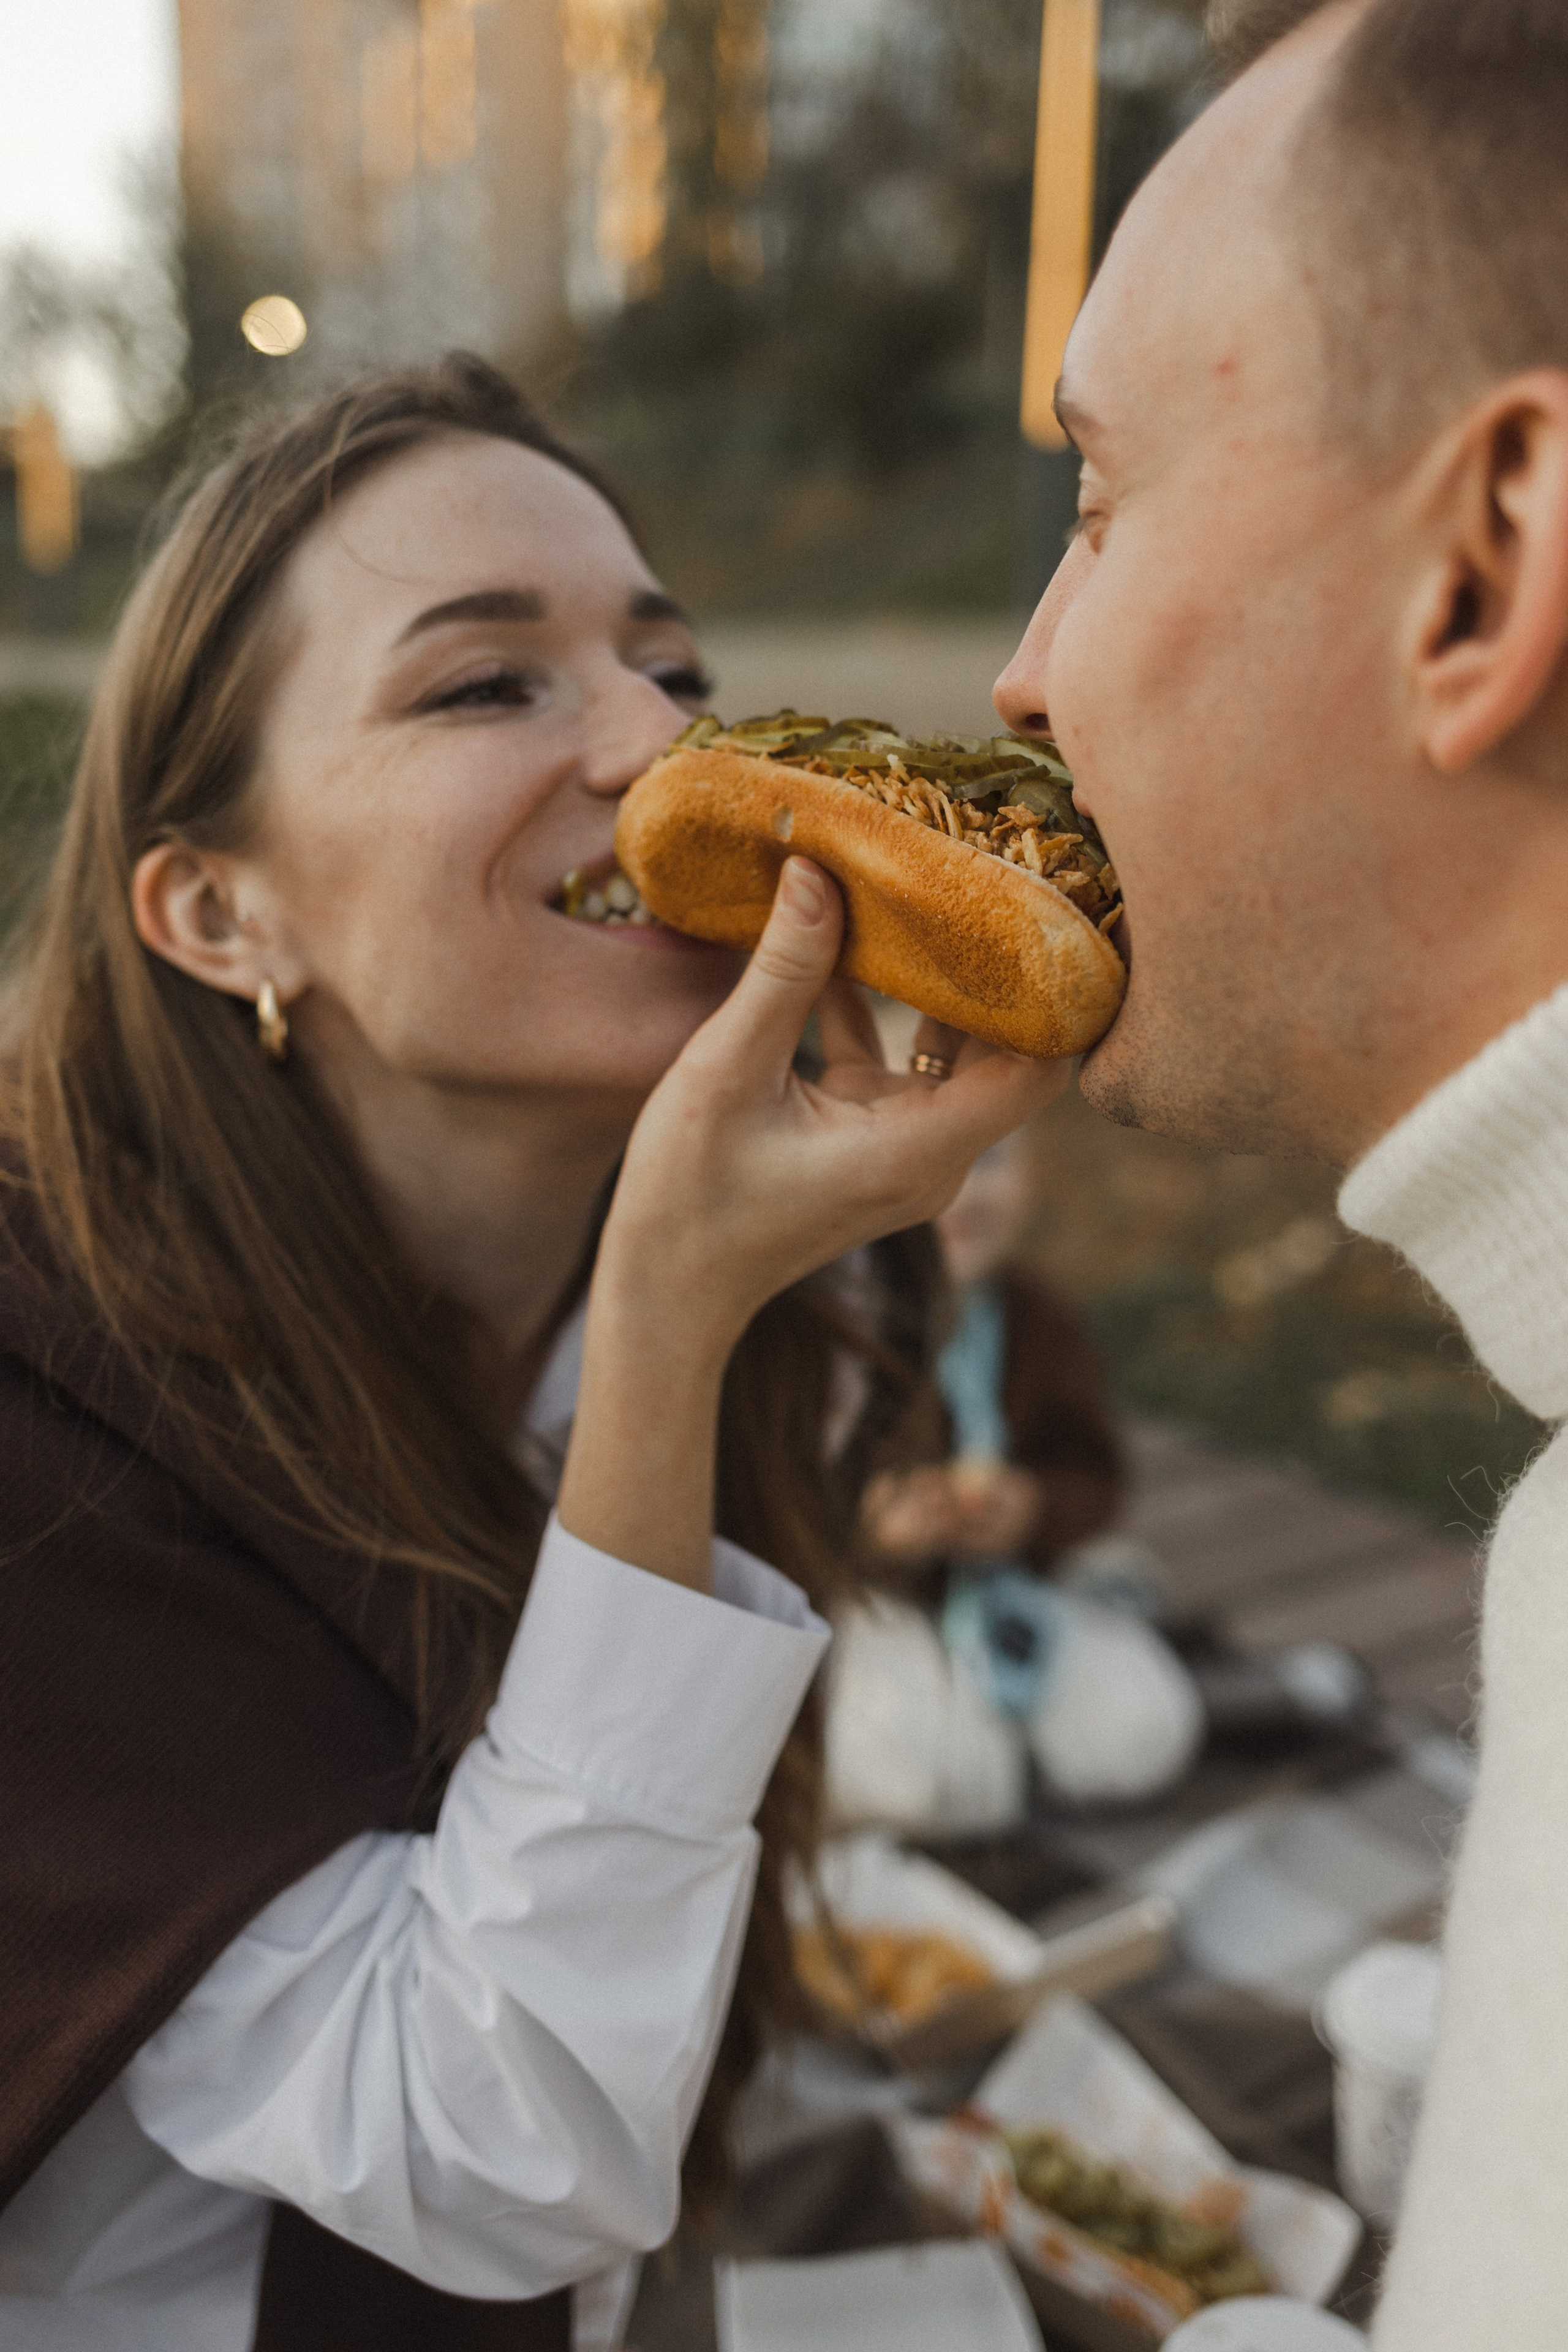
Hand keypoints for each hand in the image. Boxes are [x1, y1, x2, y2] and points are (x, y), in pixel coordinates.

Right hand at [557, 860, 1067, 1585]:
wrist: (665, 1294)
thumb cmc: (689, 1201)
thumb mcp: (727, 1073)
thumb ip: (783, 973)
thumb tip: (818, 868)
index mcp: (921, 1150)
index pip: (1041, 1066)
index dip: (1053, 991)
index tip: (1034, 909)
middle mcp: (935, 1155)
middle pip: (1008, 1049)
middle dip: (997, 966)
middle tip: (976, 874)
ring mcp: (908, 1151)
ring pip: (954, 1051)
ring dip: (938, 980)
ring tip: (919, 892)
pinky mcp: (874, 1143)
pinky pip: (901, 1064)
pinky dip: (885, 1009)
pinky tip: (844, 939)